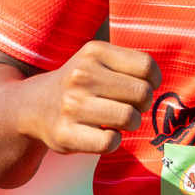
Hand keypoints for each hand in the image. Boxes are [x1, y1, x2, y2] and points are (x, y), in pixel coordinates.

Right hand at [22, 40, 160, 155]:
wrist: (34, 106)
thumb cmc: (80, 83)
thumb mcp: (98, 60)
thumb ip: (129, 65)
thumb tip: (160, 84)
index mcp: (94, 52)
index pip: (146, 66)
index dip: (154, 81)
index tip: (145, 86)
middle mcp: (81, 76)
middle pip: (142, 94)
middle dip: (143, 104)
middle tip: (131, 106)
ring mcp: (72, 105)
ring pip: (129, 118)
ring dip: (131, 124)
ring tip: (118, 120)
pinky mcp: (66, 134)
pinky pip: (111, 142)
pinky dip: (114, 141)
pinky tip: (104, 133)